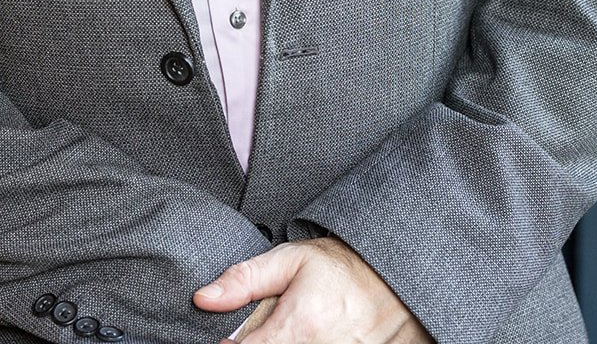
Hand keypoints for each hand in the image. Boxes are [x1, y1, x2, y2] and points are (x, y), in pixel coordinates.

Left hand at [193, 235, 433, 343]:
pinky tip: (309, 337)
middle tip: (272, 328)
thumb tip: (203, 299)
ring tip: (292, 330)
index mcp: (299, 327)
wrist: (393, 279)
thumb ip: (244, 280)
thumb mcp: (291, 260)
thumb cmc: (341, 268)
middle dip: (263, 341)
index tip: (235, 336)